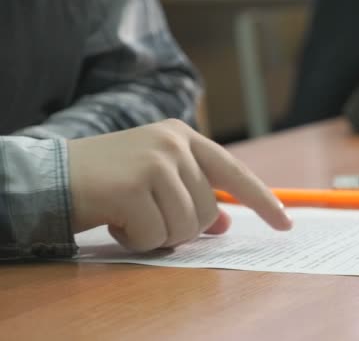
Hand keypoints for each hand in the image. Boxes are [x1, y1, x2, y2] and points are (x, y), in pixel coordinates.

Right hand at [68, 119, 291, 251]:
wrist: (54, 176)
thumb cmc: (111, 181)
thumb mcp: (157, 182)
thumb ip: (193, 197)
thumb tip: (224, 224)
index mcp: (183, 137)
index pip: (234, 173)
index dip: (262, 200)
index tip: (285, 223)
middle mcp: (173, 142)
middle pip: (207, 210)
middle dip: (181, 227)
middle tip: (147, 217)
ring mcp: (154, 160)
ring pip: (184, 225)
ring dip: (157, 234)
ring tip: (129, 216)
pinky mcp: (134, 184)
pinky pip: (154, 233)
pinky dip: (135, 239)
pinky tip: (115, 221)